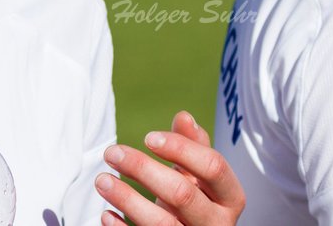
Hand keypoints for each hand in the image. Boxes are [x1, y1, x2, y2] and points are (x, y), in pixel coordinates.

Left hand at [93, 111, 244, 225]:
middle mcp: (216, 223)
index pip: (212, 167)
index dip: (181, 149)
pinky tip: (107, 213)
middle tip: (112, 153)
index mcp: (230, 198)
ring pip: (161, 223)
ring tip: (102, 180)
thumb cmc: (197, 201)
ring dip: (127, 199)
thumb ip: (193, 146)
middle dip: (143, 169)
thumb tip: (184, 118)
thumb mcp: (199, 175)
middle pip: (182, 194)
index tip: (149, 137)